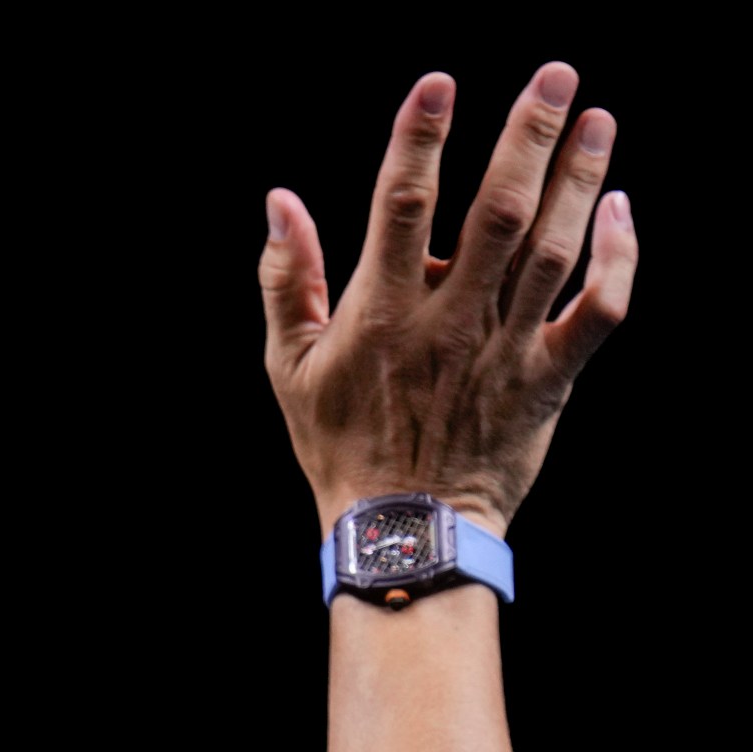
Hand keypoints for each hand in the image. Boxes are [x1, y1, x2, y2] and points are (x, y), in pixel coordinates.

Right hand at [261, 62, 635, 538]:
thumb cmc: (338, 443)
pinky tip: (620, 211)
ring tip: (597, 120)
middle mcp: (450, 322)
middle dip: (528, 136)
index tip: (439, 84)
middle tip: (556, 75)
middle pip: (498, 211)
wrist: (403, 529)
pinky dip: (617, 259)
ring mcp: (507, 350)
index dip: (420, 140)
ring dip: (581, 178)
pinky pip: (600, 311)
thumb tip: (280, 200)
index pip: (402, 206)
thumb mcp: (287, 365)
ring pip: (556, 249)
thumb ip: (285, 278)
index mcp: (381, 314)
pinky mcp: (550, 380)